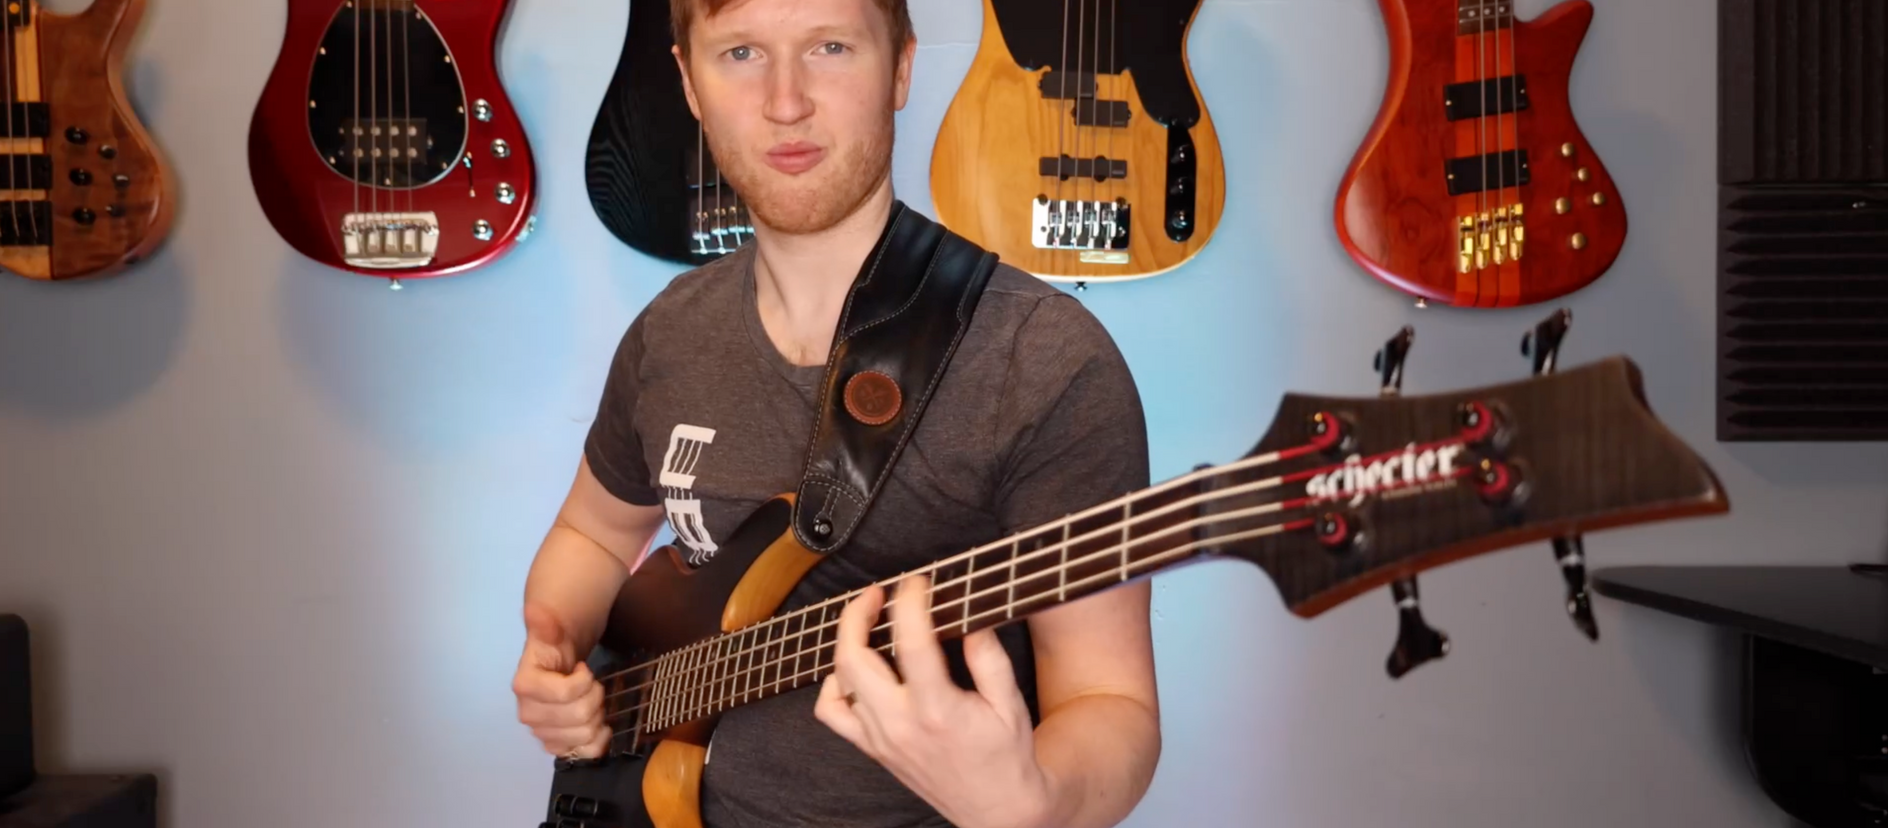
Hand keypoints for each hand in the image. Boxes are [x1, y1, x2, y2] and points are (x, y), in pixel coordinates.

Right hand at [512, 603, 610, 758]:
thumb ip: (544, 623)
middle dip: (594, 697)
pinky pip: (585, 753)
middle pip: (579, 717)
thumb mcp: (552, 630)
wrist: (561, 664)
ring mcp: (543, 733)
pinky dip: (599, 740)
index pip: (565, 694)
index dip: (584, 681)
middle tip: (593, 684)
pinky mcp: (557, 745)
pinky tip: (600, 724)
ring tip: (593, 700)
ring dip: (597, 716)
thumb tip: (535, 610)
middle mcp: (528, 714)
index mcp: (524, 686)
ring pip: (584, 735)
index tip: (583, 668)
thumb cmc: (557, 646)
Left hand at [815, 575, 1059, 827]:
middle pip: (854, 657)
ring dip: (847, 642)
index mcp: (937, 710)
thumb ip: (989, 658)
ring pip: (839, 680)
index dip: (908, 603)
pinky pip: (831, 714)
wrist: (996, 810)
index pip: (909, 643)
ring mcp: (880, 738)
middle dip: (858, 614)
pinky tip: (852, 671)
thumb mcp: (1010, 704)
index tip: (916, 583)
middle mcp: (900, 724)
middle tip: (878, 593)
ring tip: (866, 621)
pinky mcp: (872, 749)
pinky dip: (832, 685)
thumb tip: (970, 617)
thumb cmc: (1006, 756)